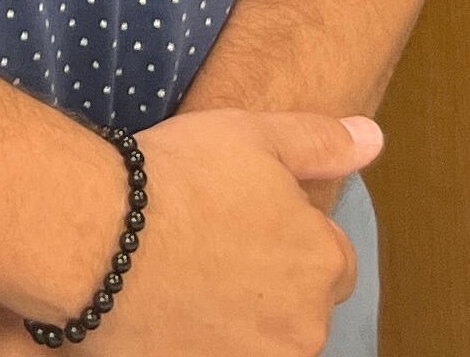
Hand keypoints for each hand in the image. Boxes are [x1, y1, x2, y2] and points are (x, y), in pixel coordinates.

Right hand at [78, 109, 374, 356]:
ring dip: (237, 318)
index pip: (335, 263)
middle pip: (299, 308)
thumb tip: (373, 139)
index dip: (293, 237)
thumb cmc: (177, 181)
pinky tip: (167, 311)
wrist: (96, 239)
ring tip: (184, 278)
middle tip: (211, 246)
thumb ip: (322, 142)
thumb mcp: (255, 136)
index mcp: (323, 265)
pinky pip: (216, 355)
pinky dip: (200, 340)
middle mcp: (302, 328)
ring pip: (261, 341)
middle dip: (269, 284)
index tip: (247, 220)